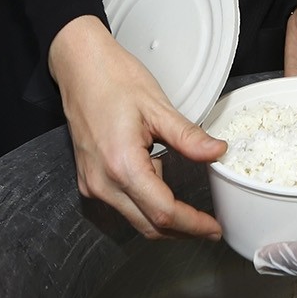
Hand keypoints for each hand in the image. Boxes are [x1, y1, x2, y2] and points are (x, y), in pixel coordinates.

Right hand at [49, 16, 226, 239]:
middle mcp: (102, 182)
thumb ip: (189, 137)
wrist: (79, 66)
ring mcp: (91, 183)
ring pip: (134, 219)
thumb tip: (217, 152)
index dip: (193, 224)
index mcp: (121, 165)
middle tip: (208, 226)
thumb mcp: (158, 106)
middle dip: (182, 231)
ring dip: (163, 219)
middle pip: (148, 225)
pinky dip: (145, 204)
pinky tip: (160, 185)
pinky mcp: (88, 179)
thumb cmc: (113, 79)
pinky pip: (121, 204)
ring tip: (191, 208)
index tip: (213, 227)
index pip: (163, 212)